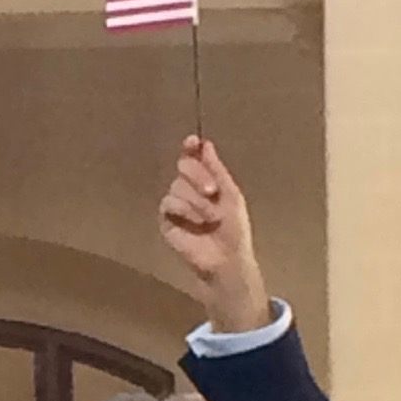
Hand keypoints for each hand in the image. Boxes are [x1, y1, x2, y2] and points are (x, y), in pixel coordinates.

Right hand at [156, 136, 271, 331]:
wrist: (226, 258)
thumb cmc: (234, 229)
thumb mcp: (231, 195)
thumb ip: (217, 169)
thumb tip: (206, 145)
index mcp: (207, 180)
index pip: (193, 157)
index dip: (191, 148)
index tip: (192, 142)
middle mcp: (190, 188)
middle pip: (184, 166)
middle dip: (197, 175)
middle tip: (212, 191)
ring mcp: (177, 204)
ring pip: (177, 185)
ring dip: (196, 201)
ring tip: (210, 217)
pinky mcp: (166, 220)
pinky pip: (168, 203)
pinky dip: (184, 210)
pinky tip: (196, 222)